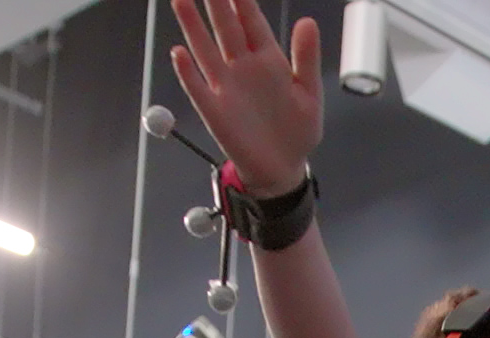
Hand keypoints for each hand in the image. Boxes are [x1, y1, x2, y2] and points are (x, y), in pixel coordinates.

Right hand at [169, 0, 323, 191]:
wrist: (283, 169)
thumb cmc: (297, 130)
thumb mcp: (310, 94)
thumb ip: (306, 58)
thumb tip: (308, 22)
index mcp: (268, 59)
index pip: (252, 20)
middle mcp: (243, 67)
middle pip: (225, 27)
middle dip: (215, 2)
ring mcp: (226, 87)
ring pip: (206, 50)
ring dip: (193, 26)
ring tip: (182, 0)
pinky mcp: (214, 111)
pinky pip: (198, 88)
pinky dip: (188, 73)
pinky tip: (179, 54)